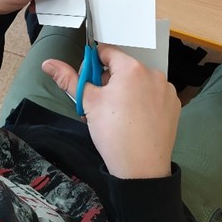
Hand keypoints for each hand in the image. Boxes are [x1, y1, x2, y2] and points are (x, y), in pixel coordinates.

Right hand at [42, 45, 180, 179]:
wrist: (141, 169)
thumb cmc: (112, 132)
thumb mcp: (87, 103)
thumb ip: (68, 79)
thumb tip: (48, 63)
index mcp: (131, 68)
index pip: (106, 53)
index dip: (92, 67)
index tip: (89, 86)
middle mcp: (153, 73)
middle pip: (122, 68)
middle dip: (108, 82)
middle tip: (101, 106)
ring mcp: (166, 89)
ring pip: (138, 82)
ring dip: (126, 91)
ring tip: (118, 115)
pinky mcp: (174, 105)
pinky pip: (153, 95)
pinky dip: (143, 102)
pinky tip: (135, 120)